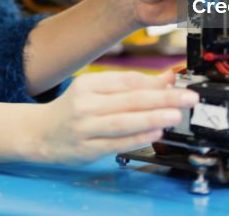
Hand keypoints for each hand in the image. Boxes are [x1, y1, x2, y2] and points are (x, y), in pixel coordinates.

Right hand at [28, 70, 197, 164]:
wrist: (40, 133)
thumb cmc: (73, 109)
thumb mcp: (96, 90)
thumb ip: (130, 86)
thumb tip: (167, 79)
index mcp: (88, 84)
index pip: (126, 81)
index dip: (154, 81)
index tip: (177, 82)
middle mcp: (85, 105)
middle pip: (130, 100)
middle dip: (163, 98)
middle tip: (188, 98)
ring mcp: (85, 128)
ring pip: (124, 121)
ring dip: (153, 117)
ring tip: (175, 115)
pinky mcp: (87, 149)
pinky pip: (117, 143)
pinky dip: (138, 138)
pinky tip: (155, 133)